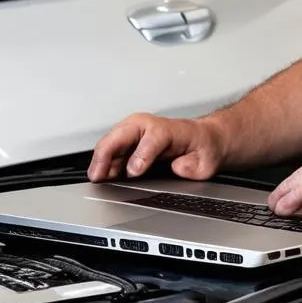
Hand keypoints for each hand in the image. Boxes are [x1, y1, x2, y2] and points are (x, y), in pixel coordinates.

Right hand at [87, 113, 225, 181]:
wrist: (203, 139)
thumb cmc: (202, 147)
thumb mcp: (205, 160)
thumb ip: (192, 165)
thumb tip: (177, 167)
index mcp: (170, 129)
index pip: (151, 139)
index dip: (141, 155)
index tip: (133, 171)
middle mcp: (149, 126)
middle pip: (122, 134)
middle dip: (108, 154)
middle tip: (100, 174)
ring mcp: (136, 130)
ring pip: (111, 140)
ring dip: (101, 158)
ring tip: (96, 176)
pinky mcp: (129, 138)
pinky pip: (111, 147)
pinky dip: (103, 160)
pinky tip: (101, 174)